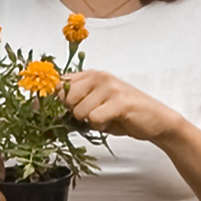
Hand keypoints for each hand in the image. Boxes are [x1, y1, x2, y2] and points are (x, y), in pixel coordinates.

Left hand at [62, 70, 186, 141]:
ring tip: (106, 117)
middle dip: (75, 112)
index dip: (56, 100)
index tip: (63, 108)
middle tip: (92, 114)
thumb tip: (43, 107)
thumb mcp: (94, 105)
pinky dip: (100, 126)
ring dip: (90, 121)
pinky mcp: (119, 101)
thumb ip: (73, 103)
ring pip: (79, 110)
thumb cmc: (124, 114)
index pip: (59, 83)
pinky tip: (112, 121)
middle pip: (66, 98)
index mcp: (91, 75)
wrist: (156, 120)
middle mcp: (99, 76)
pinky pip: (94, 118)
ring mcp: (109, 87)